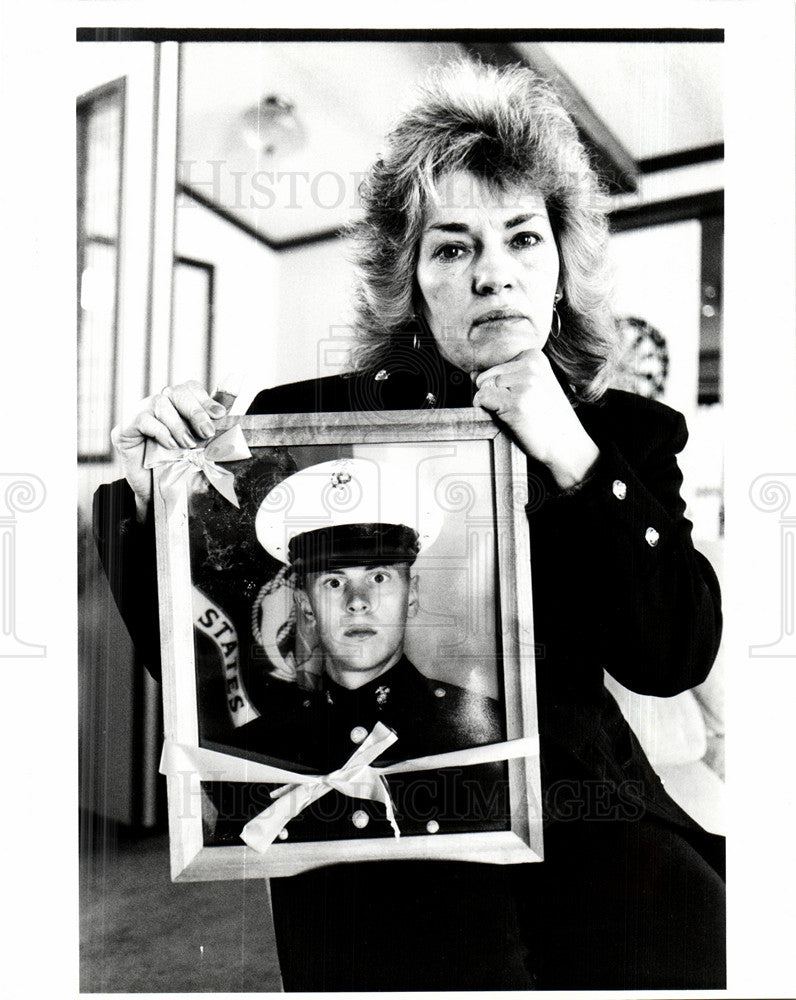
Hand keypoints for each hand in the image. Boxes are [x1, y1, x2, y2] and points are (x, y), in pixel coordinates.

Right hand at [111, 380, 227, 519]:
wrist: (156, 495)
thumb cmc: (180, 469)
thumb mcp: (201, 447)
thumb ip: (211, 428)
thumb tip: (228, 410)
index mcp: (176, 406)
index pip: (189, 388)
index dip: (205, 398)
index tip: (220, 414)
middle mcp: (157, 405)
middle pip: (176, 392)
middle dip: (196, 411)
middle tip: (207, 432)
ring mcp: (139, 414)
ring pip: (160, 403)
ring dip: (178, 425)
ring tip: (188, 445)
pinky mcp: (124, 428)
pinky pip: (143, 419)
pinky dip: (161, 431)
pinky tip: (170, 446)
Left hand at [472, 349, 599, 488]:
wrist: (566, 445)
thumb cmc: (547, 417)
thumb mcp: (530, 388)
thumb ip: (503, 377)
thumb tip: (472, 373)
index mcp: (534, 356)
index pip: (495, 365)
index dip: (500, 386)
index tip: (522, 397)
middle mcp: (530, 365)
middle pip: (486, 375)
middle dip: (494, 394)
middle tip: (519, 408)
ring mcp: (524, 383)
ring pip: (482, 387)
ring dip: (492, 404)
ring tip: (518, 413)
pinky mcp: (516, 402)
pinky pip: (482, 399)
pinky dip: (487, 411)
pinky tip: (510, 418)